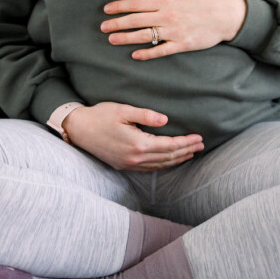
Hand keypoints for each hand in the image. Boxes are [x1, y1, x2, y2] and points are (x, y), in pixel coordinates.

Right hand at [61, 102, 203, 170]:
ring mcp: (129, 164)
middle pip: (167, 157)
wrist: (78, 129)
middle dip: (186, 151)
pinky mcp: (123, 165)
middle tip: (201, 145)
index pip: (169, 146)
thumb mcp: (123, 110)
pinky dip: (163, 164)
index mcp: (137, 144)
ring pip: (160, 165)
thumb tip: (166, 120)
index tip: (199, 137)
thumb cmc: (100, 116)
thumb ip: (145, 115)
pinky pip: (149, 168)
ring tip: (190, 153)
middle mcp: (135, 158)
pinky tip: (169, 160)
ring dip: (177, 159)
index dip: (186, 142)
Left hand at [101, 0, 246, 59]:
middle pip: (136, 20)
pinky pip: (161, 50)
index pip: (137, 4)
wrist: (225, 15)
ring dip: (126, 38)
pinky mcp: (182, 44)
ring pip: (145, 36)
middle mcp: (167, 16)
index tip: (107, 9)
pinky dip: (147, 53)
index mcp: (166, 1)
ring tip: (112, 39)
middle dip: (117, 23)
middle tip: (102, 27)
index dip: (120, 6)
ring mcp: (174, 31)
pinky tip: (134, 55)